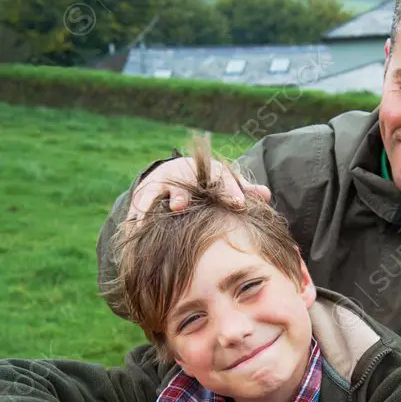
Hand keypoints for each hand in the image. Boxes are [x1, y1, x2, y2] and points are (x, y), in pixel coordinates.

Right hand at [128, 157, 270, 220]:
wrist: (175, 173)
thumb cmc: (208, 185)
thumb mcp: (226, 184)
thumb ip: (244, 190)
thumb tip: (266, 194)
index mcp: (206, 172)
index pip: (221, 179)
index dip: (230, 190)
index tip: (238, 203)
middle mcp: (182, 174)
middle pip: (183, 184)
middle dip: (183, 194)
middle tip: (183, 205)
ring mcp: (162, 183)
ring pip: (158, 193)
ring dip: (156, 203)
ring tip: (166, 212)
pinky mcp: (146, 193)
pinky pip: (140, 204)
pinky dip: (136, 216)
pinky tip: (134, 230)